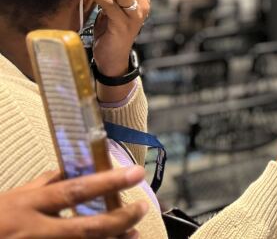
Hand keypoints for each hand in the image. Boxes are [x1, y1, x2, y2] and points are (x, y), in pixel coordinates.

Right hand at [0, 167, 148, 238]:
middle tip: (142, 208)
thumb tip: (81, 166)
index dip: (108, 183)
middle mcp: (34, 231)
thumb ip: (47, 183)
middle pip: (86, 228)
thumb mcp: (14, 197)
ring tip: (133, 232)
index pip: (74, 191)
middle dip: (120, 218)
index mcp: (28, 205)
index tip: (137, 173)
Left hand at [92, 0, 150, 76]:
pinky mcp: (122, 25)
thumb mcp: (118, 8)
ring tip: (101, 6)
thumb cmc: (112, 31)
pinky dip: (101, 0)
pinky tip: (96, 0)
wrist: (111, 57)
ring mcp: (134, 17)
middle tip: (103, 1)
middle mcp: (143, 8)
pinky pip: (110, 5)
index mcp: (144, 2)